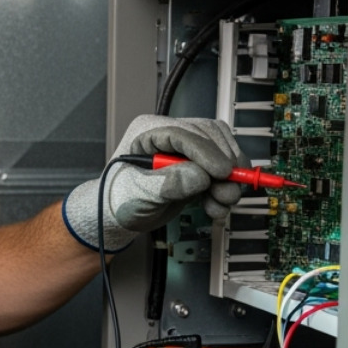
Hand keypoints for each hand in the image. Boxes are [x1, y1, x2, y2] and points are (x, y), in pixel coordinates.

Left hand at [62, 115, 247, 251]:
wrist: (119, 216)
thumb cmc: (119, 201)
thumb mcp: (139, 194)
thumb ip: (168, 183)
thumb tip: (200, 175)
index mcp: (148, 132)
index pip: (183, 133)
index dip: (206, 152)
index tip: (222, 172)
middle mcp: (170, 136)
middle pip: (209, 138)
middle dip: (224, 166)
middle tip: (229, 191)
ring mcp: (185, 151)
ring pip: (221, 152)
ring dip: (229, 179)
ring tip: (223, 202)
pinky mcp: (196, 167)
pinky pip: (221, 170)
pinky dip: (225, 188)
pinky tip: (217, 205)